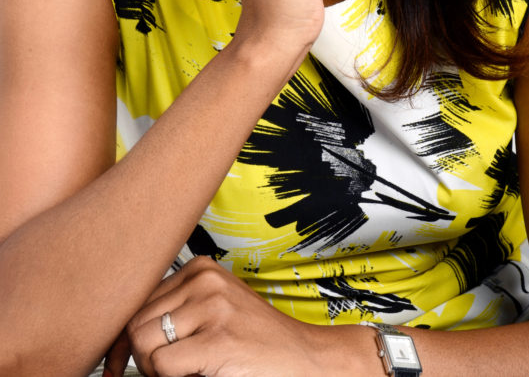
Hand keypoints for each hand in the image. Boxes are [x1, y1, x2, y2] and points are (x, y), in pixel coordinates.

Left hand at [125, 256, 356, 376]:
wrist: (304, 357)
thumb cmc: (255, 341)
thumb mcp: (213, 311)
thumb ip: (176, 312)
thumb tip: (121, 338)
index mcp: (199, 268)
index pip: (138, 301)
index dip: (125, 339)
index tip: (119, 363)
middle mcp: (204, 279)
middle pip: (136, 322)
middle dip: (140, 357)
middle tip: (165, 373)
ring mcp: (212, 306)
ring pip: (144, 343)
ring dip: (154, 370)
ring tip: (183, 373)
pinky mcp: (218, 339)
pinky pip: (163, 365)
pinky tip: (197, 376)